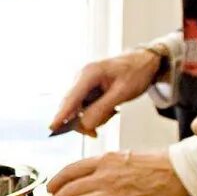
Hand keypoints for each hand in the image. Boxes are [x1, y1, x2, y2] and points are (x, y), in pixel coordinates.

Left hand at [46, 150, 187, 195]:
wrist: (175, 173)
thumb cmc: (153, 165)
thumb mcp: (122, 157)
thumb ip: (102, 167)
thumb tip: (85, 178)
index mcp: (103, 161)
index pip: (69, 171)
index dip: (55, 181)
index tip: (50, 189)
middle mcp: (103, 176)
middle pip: (68, 191)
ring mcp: (111, 193)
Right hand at [49, 49, 163, 135]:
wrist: (144, 61)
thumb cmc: (135, 72)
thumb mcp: (122, 92)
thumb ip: (102, 109)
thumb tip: (84, 125)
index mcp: (89, 73)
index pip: (71, 97)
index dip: (61, 114)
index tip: (52, 127)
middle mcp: (82, 77)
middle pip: (72, 106)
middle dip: (83, 121)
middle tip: (95, 134)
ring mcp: (83, 82)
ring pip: (79, 109)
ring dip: (93, 117)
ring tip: (113, 112)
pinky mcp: (87, 88)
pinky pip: (85, 106)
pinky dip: (95, 113)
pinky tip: (110, 110)